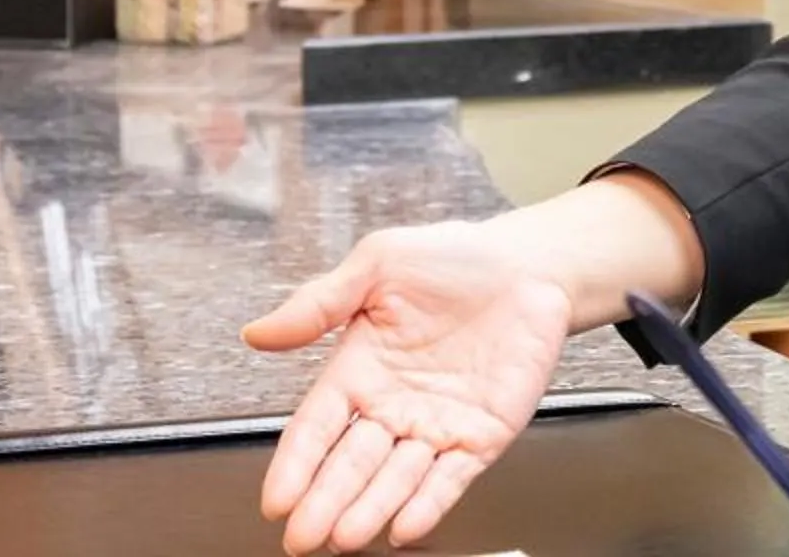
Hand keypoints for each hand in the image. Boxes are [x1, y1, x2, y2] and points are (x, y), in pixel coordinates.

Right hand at [242, 219, 571, 552]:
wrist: (530, 265)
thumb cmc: (454, 259)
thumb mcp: (378, 264)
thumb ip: (319, 303)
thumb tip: (258, 332)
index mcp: (359, 368)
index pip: (316, 426)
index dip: (295, 464)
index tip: (276, 499)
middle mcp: (393, 405)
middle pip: (350, 464)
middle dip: (324, 502)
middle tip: (302, 537)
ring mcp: (436, 425)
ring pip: (396, 479)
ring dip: (370, 510)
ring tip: (345, 537)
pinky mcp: (481, 437)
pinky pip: (451, 478)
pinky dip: (428, 504)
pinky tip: (404, 526)